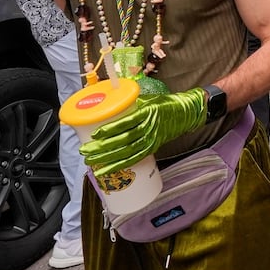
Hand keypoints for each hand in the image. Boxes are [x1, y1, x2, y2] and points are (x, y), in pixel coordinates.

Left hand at [80, 88, 207, 175]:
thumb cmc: (163, 104)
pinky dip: (120, 165)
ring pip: (127, 153)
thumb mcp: (146, 99)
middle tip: (85, 150)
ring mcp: (151, 140)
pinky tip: (107, 169)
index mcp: (147, 113)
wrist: (184, 114)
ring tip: (91, 162)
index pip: (127, 123)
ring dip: (107, 159)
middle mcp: (149, 128)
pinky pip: (134, 159)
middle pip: (124, 141)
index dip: (110, 129)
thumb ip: (128, 105)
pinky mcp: (151, 148)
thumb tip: (105, 107)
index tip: (95, 133)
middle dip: (103, 148)